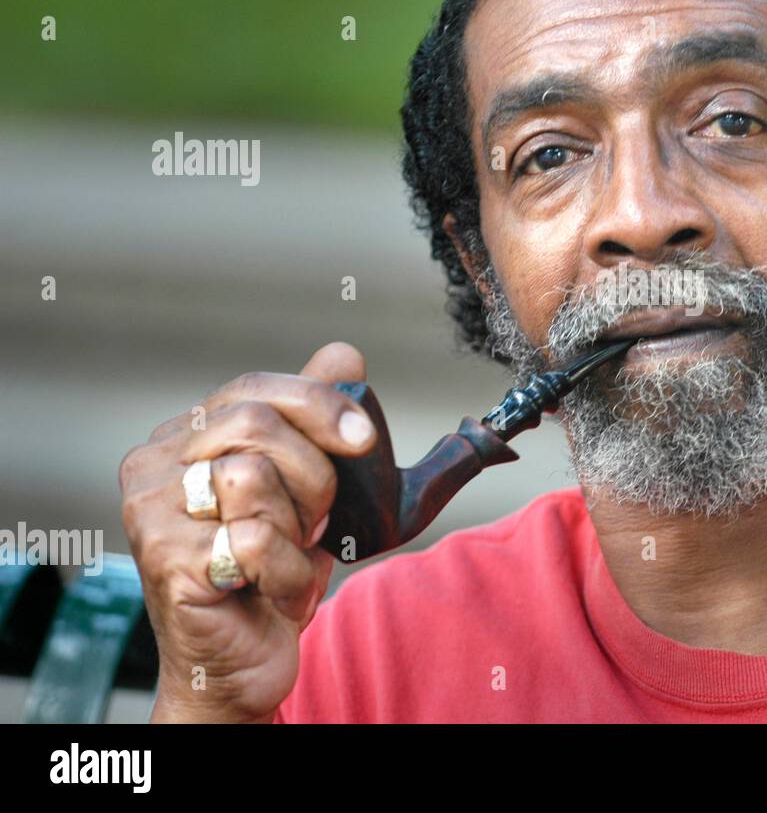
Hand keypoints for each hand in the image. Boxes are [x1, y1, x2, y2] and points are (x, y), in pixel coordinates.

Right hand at [119, 342, 375, 721]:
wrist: (239, 662)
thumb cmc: (267, 572)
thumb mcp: (301, 487)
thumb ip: (314, 420)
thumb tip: (344, 354)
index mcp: (182, 437)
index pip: (253, 388)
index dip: (318, 403)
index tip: (365, 439)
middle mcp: (153, 465)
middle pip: (256, 424)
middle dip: (312, 475)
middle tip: (315, 520)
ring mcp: (150, 512)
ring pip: (252, 476)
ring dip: (296, 525)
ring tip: (284, 555)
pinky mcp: (165, 560)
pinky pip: (253, 539)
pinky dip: (286, 570)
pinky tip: (273, 590)